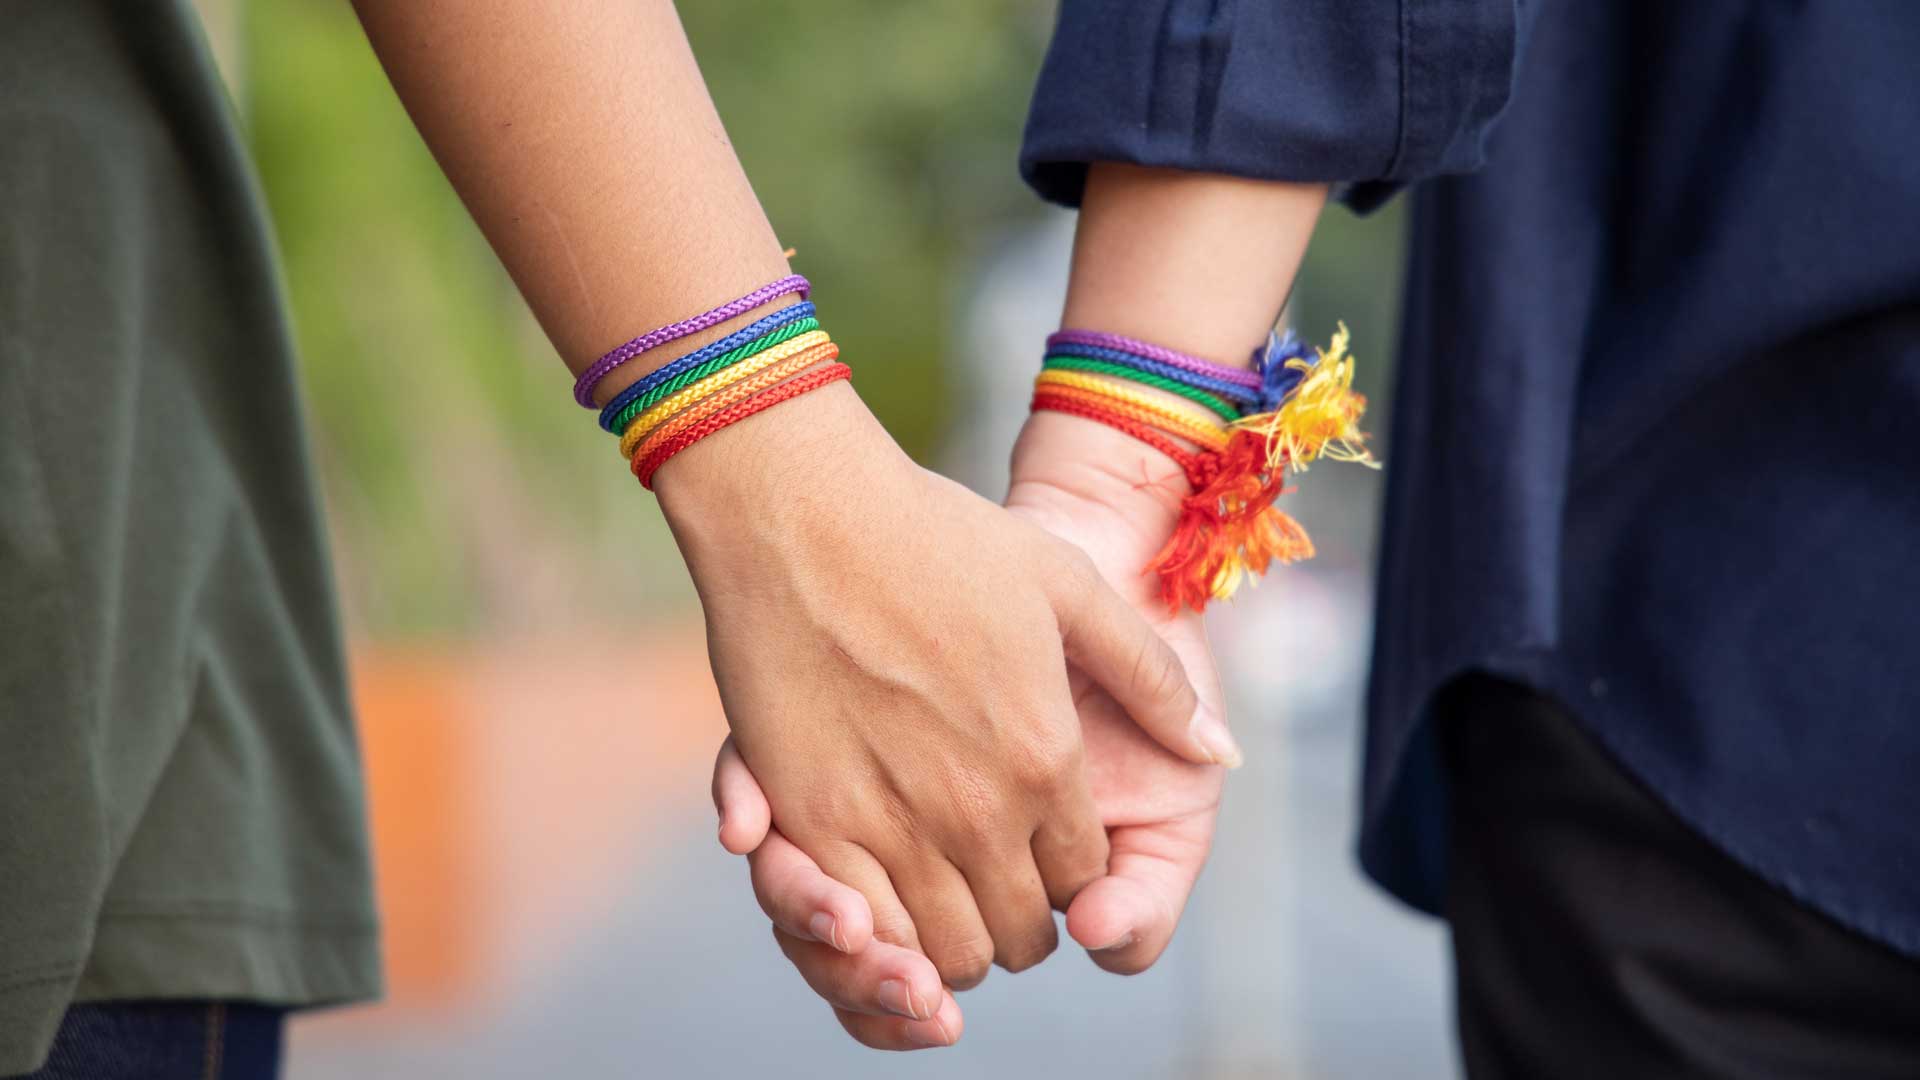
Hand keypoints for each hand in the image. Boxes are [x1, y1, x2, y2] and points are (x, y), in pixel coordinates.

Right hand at [709, 408, 1233, 1048]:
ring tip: (940, 895)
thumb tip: (1220, 750)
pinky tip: (878, 898)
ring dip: (950, 942)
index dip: (1072, 880)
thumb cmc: (939, 538)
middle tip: (995, 884)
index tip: (1047, 854)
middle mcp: (977, 811)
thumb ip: (1152, 677)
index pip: (1082, 880)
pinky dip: (878, 937)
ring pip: (942, 953)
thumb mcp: (1071, 586)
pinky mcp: (809, 822)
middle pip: (1017, 937)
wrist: (807, 513)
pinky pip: (861, 932)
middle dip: (1017, 923)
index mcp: (1047, 760)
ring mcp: (889, 823)